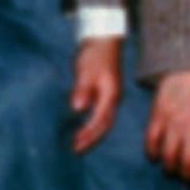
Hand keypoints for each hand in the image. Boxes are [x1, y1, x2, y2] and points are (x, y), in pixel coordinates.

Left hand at [70, 37, 120, 152]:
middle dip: (91, 139)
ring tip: (79, 142)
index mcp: (110, 95)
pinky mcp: (106, 92)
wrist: (104, 39)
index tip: (76, 144)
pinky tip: (83, 125)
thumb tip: (78, 108)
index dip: (88, 134)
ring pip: (104, 120)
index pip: (99, 120)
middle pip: (105, 125)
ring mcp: (111, 95)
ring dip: (92, 133)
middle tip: (76, 149)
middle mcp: (113, 98)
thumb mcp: (86, 70)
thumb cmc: (95, 53)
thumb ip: (82, 89)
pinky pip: (101, 113)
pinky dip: (93, 123)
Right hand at [145, 68, 189, 189]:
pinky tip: (155, 155)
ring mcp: (174, 121)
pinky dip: (152, 152)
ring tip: (172, 168)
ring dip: (170, 168)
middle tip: (185, 177)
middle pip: (189, 162)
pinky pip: (151, 140)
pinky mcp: (157, 114)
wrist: (189, 63)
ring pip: (169, 156)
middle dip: (187, 176)